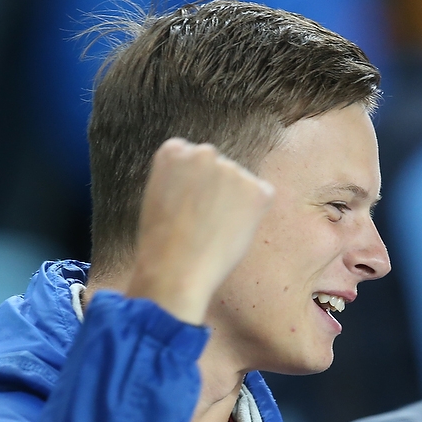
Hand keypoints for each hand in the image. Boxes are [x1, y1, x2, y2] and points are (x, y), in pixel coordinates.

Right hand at [127, 139, 273, 324]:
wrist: (176, 270)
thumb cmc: (161, 244)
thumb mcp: (157, 196)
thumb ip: (180, 178)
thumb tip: (205, 181)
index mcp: (174, 151)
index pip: (192, 157)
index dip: (193, 185)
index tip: (189, 205)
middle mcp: (204, 153)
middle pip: (218, 168)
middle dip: (216, 188)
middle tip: (204, 221)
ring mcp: (231, 170)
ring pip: (240, 183)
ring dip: (235, 201)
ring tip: (214, 232)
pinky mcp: (255, 190)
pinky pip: (263, 195)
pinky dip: (255, 212)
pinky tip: (233, 231)